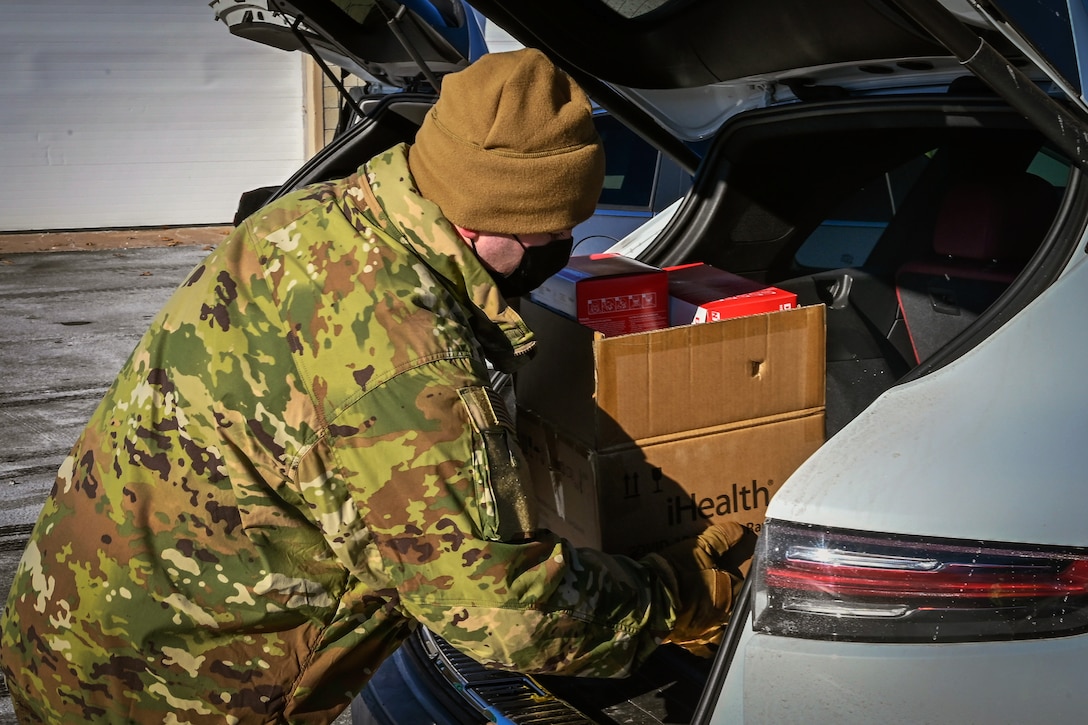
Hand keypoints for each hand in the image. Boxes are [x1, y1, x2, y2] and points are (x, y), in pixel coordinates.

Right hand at [649, 523, 748, 654]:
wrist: (649, 597)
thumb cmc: (677, 572)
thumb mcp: (699, 547)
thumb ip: (721, 538)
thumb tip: (742, 530)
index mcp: (729, 594)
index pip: (745, 587)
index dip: (743, 578)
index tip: (739, 572)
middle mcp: (722, 617)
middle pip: (736, 613)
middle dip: (734, 605)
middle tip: (727, 596)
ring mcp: (706, 633)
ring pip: (722, 635)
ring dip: (722, 628)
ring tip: (717, 621)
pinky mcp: (689, 643)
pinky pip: (702, 648)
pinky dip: (704, 644)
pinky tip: (700, 639)